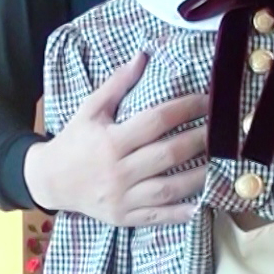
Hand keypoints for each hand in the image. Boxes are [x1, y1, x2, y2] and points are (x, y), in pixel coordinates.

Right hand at [24, 48, 208, 225]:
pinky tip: (203, 204)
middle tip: (224, 131)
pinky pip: (158, 217)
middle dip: (200, 141)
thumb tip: (143, 56)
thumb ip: (117, 84)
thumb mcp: (89, 109)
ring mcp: (122, 197)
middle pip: (168, 154)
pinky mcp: (124, 217)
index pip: (156, 121)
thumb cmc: (73, 141)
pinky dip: (182, 213)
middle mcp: (118, 170)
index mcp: (111, 140)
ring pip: (168, 188)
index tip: (208, 100)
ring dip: (199, 177)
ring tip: (221, 164)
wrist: (49, 181)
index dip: (186, 108)